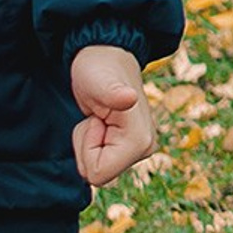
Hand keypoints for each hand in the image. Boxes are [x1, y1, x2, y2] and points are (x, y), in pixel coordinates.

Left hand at [70, 45, 156, 185]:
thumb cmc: (98, 68)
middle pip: (98, 174)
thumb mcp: (97, 81)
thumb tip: (129, 98)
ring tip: (100, 116)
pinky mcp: (132, 147)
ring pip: (99, 169)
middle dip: (88, 146)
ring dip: (90, 143)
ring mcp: (141, 147)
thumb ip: (112, 93)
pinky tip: (104, 121)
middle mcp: (146, 147)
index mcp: (140, 140)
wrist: (106, 57)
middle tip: (98, 116)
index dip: (86, 146)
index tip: (97, 119)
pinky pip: (101, 162)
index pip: (97, 174)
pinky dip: (94, 143)